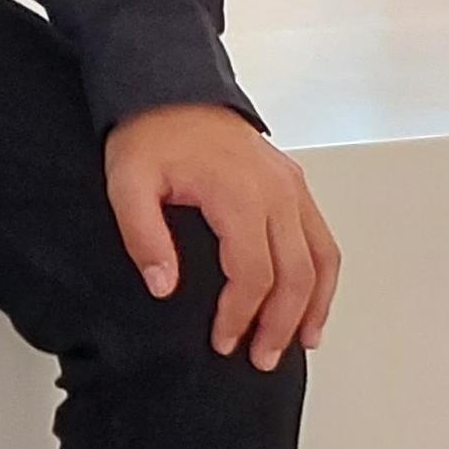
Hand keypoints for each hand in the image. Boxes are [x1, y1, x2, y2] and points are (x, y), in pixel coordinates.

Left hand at [105, 105, 338, 369]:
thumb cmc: (149, 134)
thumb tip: (164, 287)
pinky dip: (322, 276)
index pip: (253, 273)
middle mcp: (278, 192)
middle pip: (295, 273)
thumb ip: (143, 236)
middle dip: (280, 323)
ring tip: (298, 344)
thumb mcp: (127, 183)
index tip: (222, 342)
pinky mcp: (294, 185)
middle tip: (260, 360)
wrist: (170, 88)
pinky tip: (311, 304)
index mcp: (241, 194)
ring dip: (313, 305)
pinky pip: (321, 238)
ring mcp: (292, 188)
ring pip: (321, 258)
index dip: (240, 315)